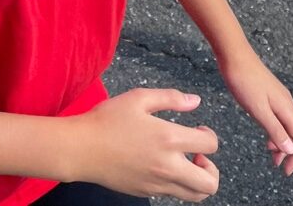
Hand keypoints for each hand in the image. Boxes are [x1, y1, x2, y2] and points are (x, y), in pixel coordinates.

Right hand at [69, 88, 219, 201]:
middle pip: (210, 182)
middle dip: (212, 169)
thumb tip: (195, 101)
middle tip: (198, 155)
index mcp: (169, 139)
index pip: (210, 145)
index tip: (198, 130)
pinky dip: (176, 183)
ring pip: (195, 195)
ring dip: (198, 180)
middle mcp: (167, 166)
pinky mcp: (146, 192)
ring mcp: (157, 183)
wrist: (80, 149)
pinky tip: (160, 165)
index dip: (209, 136)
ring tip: (184, 164)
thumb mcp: (138, 98)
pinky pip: (173, 194)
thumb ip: (170, 98)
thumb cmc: (106, 120)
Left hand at [222, 54, 292, 174]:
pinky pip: (279, 118)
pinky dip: (276, 131)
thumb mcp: (258, 110)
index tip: (286, 171)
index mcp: (287, 107)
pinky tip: (266, 136)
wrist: (233, 55)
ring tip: (271, 156)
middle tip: (278, 166)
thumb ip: (275, 130)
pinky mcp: (270, 94)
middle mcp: (287, 103)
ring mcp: (279, 98)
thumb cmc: (243, 81)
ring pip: (288, 126)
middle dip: (291, 152)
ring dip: (283, 142)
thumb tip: (291, 150)